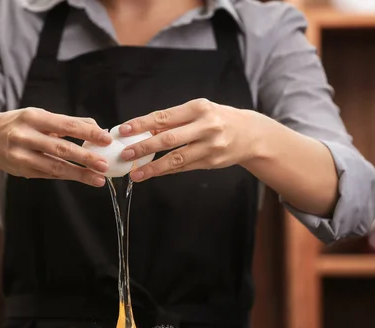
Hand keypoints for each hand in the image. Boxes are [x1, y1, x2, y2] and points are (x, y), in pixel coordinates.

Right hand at [0, 108, 112, 186]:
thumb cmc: (22, 125)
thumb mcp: (41, 117)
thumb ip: (68, 122)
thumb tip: (97, 128)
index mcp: (33, 117)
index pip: (65, 125)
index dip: (87, 133)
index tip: (106, 139)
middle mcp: (25, 136)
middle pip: (60, 148)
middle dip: (85, 158)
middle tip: (104, 164)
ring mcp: (21, 155)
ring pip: (55, 166)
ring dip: (79, 174)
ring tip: (98, 178)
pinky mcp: (22, 170)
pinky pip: (49, 174)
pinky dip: (67, 176)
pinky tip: (83, 178)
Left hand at [117, 99, 262, 181]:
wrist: (251, 134)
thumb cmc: (218, 119)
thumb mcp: (199, 112)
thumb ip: (174, 120)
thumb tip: (144, 129)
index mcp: (198, 108)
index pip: (164, 116)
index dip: (141, 124)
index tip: (123, 130)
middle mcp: (206, 126)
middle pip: (168, 138)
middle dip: (143, 147)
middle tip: (125, 154)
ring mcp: (210, 146)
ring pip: (176, 158)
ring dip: (153, 167)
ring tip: (135, 173)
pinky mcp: (212, 162)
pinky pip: (184, 167)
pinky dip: (166, 171)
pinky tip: (152, 173)